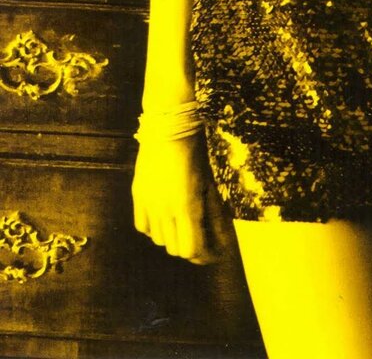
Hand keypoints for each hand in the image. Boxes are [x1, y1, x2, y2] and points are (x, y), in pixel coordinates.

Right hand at [132, 132, 230, 264]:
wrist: (169, 127)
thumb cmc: (195, 152)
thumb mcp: (209, 183)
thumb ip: (214, 213)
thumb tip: (224, 239)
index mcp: (188, 206)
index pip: (192, 249)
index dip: (204, 256)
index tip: (213, 253)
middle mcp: (165, 209)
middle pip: (175, 248)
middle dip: (191, 248)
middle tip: (202, 241)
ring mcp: (149, 203)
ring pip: (159, 240)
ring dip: (173, 238)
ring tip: (184, 226)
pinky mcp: (137, 195)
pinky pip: (143, 226)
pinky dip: (154, 229)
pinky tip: (164, 219)